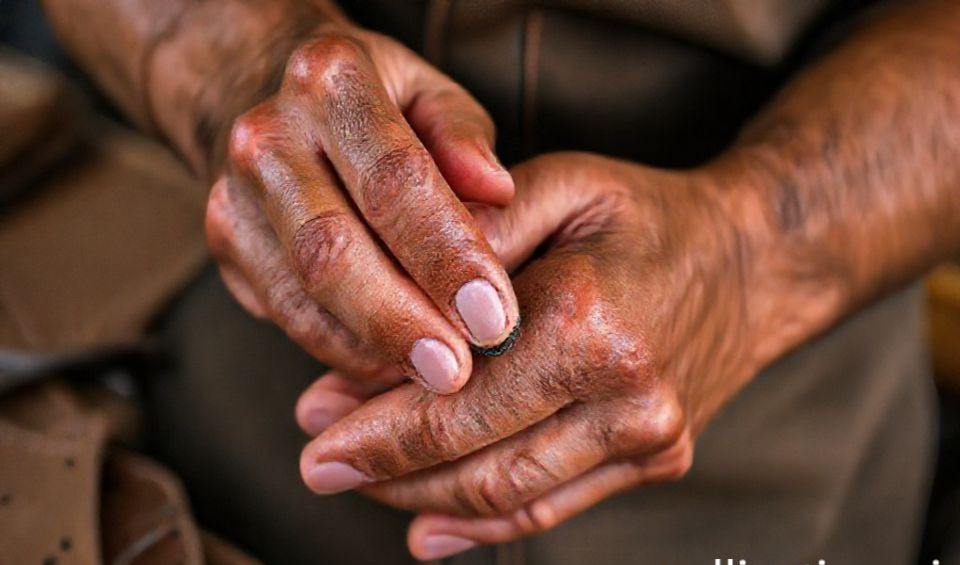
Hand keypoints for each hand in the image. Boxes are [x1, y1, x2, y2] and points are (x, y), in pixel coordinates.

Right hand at [205, 24, 519, 393]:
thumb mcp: (430, 94)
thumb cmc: (377, 104)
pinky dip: (342, 349)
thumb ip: (464, 136)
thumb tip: (495, 189)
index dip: (446, 256)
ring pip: (302, 293)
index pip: (394, 180)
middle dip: (400, 320)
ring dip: (372, 348)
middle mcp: (269, 135)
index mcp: (332, 79)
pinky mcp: (227, 243)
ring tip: (435, 376)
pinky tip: (390, 365)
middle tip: (458, 371)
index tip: (494, 317)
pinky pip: (286, 314)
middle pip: (330, 248)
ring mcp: (235, 194)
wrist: (271, 101)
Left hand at [295, 152, 772, 557]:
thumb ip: (474, 236)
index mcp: (591, 321)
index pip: (454, 398)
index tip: (312, 429)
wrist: (755, 260)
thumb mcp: (559, 188)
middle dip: (384, 469)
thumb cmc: (647, 215)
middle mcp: (626, 395)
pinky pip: (555, 506)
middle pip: (474, 460)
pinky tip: (431, 531)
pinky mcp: (658, 459)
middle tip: (318, 466)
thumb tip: (388, 303)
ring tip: (363, 487)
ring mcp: (649, 438)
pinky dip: (488, 525)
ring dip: (425, 499)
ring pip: (509, 496)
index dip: (373, 423)